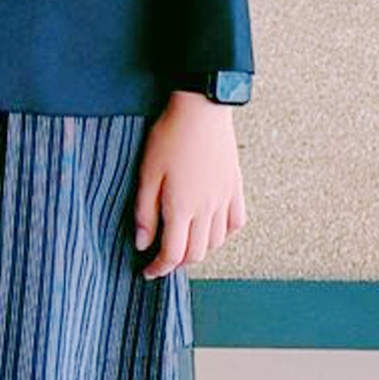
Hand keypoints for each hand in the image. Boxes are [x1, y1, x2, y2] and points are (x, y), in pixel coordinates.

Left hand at [134, 95, 246, 276]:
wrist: (201, 108)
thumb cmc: (170, 136)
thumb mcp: (147, 173)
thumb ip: (144, 212)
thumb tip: (143, 243)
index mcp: (181, 207)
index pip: (172, 254)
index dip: (159, 268)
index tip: (148, 271)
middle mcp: (206, 209)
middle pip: (195, 254)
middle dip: (177, 262)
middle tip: (163, 258)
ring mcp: (224, 199)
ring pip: (216, 242)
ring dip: (199, 250)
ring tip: (184, 242)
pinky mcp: (235, 187)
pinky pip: (236, 223)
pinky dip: (224, 234)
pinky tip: (211, 227)